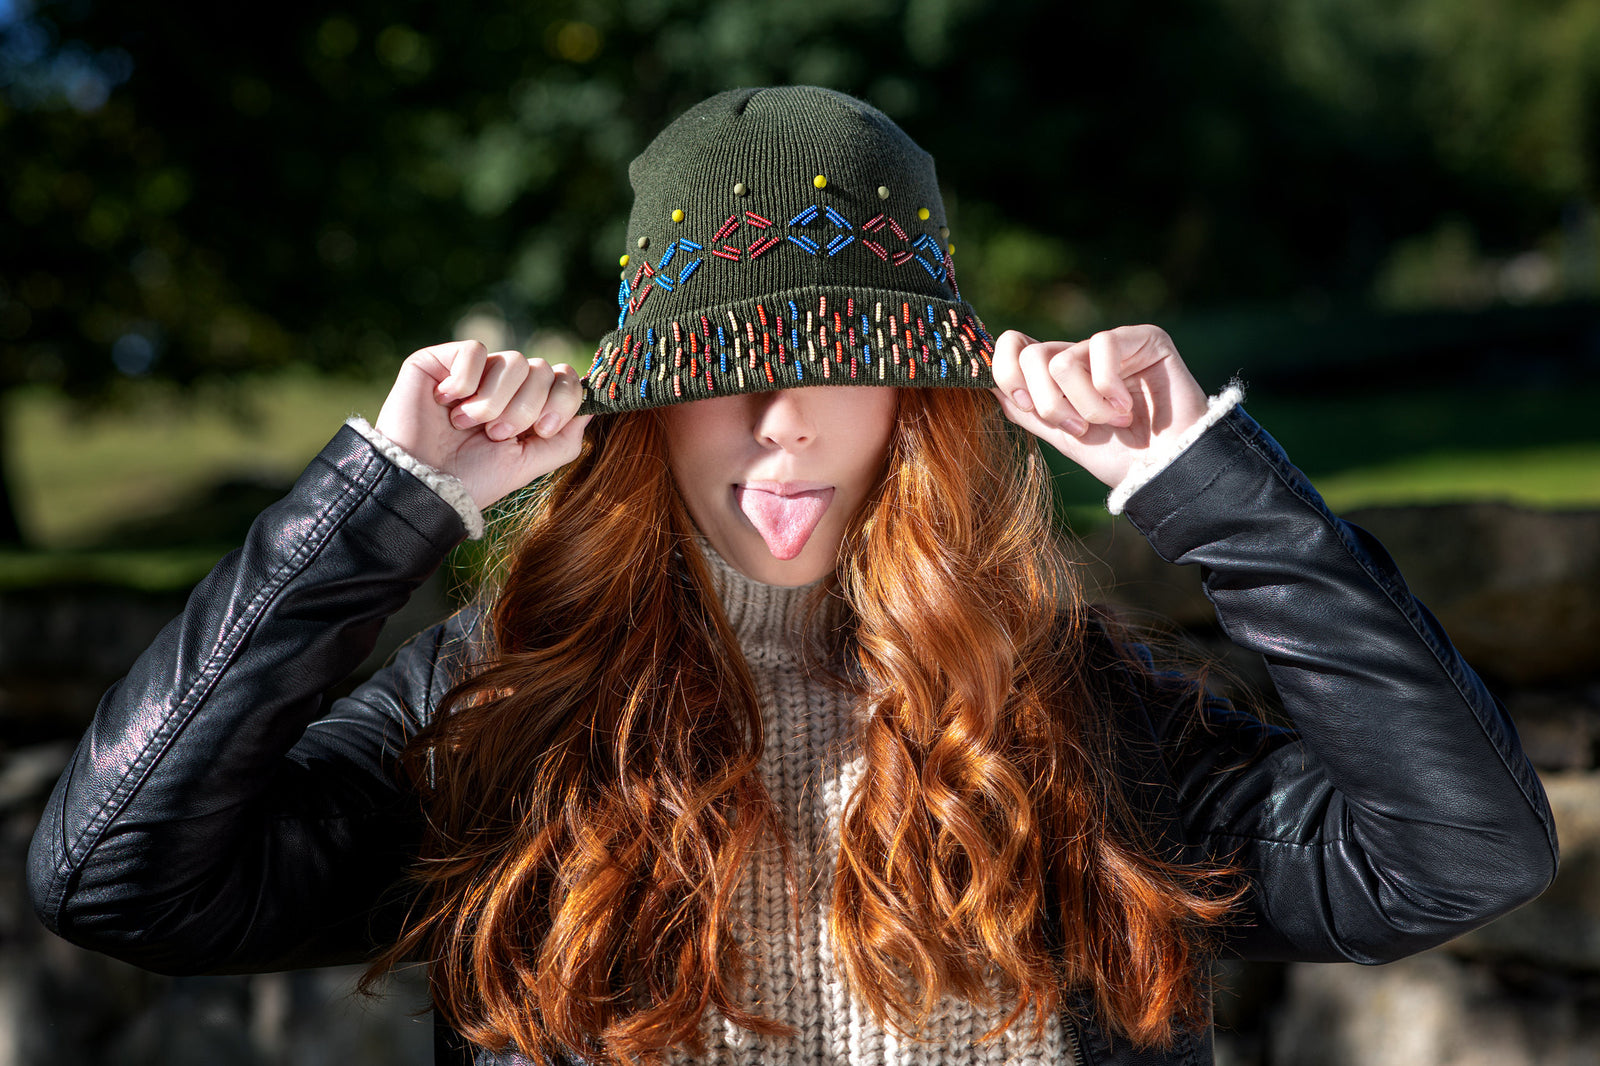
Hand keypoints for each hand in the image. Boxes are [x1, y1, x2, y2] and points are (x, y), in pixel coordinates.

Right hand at [375, 340, 591, 509]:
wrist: (423, 484)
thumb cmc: (473, 479)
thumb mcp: (529, 464)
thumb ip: (564, 438)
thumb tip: (593, 406)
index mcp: (527, 406)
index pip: (565, 379)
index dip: (561, 400)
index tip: (539, 430)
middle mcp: (503, 384)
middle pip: (542, 369)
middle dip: (524, 407)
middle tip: (495, 434)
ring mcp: (473, 371)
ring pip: (512, 360)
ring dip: (494, 401)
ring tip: (468, 425)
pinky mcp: (440, 360)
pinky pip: (474, 350)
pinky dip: (465, 382)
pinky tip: (445, 403)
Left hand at [990, 325, 1208, 487]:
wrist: (1164, 471)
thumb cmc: (1118, 458)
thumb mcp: (1061, 437)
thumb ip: (1027, 410)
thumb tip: (989, 385)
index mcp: (1057, 374)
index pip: (1012, 346)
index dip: (1007, 375)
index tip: (1028, 407)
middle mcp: (1081, 353)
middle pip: (1030, 355)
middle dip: (1049, 404)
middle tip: (1080, 426)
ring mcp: (1111, 345)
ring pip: (1061, 362)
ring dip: (1085, 406)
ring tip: (1113, 421)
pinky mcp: (1143, 338)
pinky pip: (1101, 348)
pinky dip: (1109, 390)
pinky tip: (1129, 407)